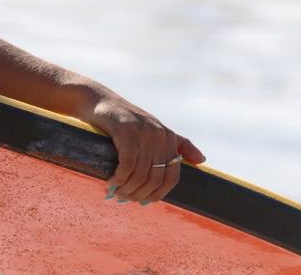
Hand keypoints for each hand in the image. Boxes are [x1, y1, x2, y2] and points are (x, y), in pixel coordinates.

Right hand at [81, 94, 205, 204]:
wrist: (97, 99)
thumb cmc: (124, 119)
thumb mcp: (152, 130)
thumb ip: (177, 144)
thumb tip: (202, 160)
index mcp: (168, 137)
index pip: (171, 177)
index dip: (158, 193)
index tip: (143, 200)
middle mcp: (159, 135)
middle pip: (155, 178)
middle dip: (140, 193)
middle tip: (125, 198)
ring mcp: (143, 132)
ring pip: (140, 173)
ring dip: (127, 188)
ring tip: (116, 192)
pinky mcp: (126, 131)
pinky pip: (127, 164)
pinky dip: (120, 178)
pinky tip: (112, 182)